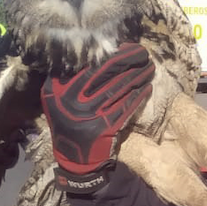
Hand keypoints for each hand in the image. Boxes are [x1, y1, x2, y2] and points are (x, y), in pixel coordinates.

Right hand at [42, 43, 154, 193]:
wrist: (75, 159)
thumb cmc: (70, 121)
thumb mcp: (59, 99)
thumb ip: (70, 79)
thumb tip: (99, 53)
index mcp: (57, 89)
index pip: (87, 64)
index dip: (109, 54)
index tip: (125, 46)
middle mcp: (70, 100)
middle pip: (104, 73)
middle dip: (127, 59)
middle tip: (143, 52)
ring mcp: (87, 114)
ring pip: (118, 88)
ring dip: (137, 75)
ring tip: (149, 67)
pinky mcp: (103, 127)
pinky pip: (125, 106)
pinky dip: (138, 96)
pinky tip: (147, 87)